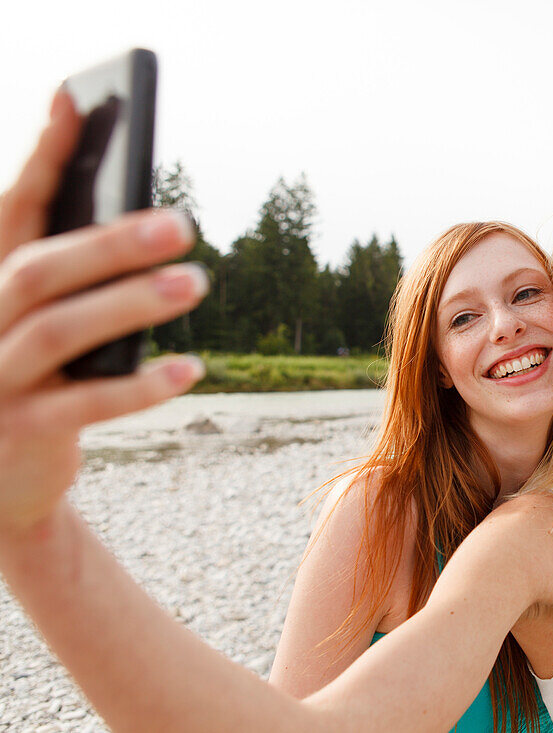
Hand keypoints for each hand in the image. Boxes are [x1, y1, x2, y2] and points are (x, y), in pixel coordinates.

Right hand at [0, 91, 207, 537]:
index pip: (11, 209)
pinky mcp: (20, 431)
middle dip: (108, 242)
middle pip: (38, 270)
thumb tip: (144, 218)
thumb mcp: (49, 321)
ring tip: (197, 282)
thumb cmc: (41, 378)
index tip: (74, 99)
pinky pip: (85, 404)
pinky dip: (139, 387)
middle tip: (182, 224)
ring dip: (131, 304)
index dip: (41, 155)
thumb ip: (76, 274)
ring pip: (58, 330)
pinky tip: (192, 368)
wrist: (1, 480)